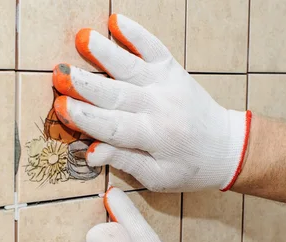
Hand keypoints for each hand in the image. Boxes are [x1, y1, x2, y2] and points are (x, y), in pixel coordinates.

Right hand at [52, 14, 250, 191]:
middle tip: (59, 74)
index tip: (60, 106)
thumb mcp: (157, 176)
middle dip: (86, 84)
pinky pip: (154, 48)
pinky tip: (117, 21)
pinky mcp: (173, 71)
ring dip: (106, 52)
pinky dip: (137, 33)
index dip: (85, 118)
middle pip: (117, 94)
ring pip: (132, 67)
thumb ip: (124, 161)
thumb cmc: (189, 167)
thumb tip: (90, 152)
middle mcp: (159, 108)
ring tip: (84, 38)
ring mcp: (167, 85)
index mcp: (154, 138)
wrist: (227, 147)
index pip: (113, 127)